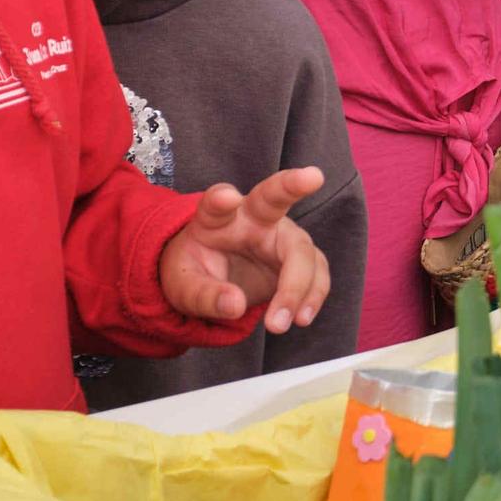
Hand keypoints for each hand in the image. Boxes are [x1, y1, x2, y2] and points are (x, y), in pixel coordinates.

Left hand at [159, 168, 330, 333]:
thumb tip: (235, 306)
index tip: (226, 197)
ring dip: (298, 286)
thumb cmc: (195, 273)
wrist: (213, 280)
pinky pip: (316, 274)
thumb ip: (205, 295)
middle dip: (293, 185)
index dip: (221, 199)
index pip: (215, 203)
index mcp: (216, 219)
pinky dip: (312, 296)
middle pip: (273, 198)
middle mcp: (254, 218)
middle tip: (313, 176)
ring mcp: (282, 237)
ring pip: (301, 249)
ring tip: (279, 324)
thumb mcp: (184, 287)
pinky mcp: (300, 260)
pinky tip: (301, 317)